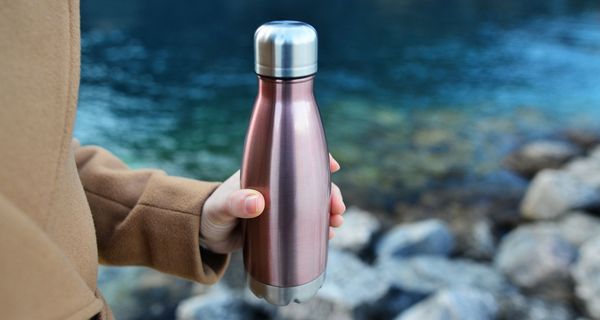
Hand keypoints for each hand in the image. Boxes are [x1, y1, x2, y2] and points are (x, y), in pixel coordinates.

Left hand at [200, 154, 345, 253]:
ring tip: (336, 224)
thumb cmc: (210, 214)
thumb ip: (236, 203)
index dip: (316, 158)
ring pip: (311, 204)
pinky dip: (318, 227)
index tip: (334, 165)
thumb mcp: (221, 207)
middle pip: (310, 184)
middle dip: (329, 193)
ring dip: (328, 211)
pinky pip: (304, 223)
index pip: (294, 158)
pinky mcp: (280, 225)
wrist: (203, 236)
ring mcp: (279, 206)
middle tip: (338, 209)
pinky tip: (328, 236)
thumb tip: (257, 203)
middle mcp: (276, 187)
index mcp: (264, 174)